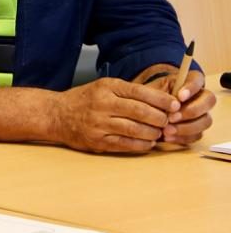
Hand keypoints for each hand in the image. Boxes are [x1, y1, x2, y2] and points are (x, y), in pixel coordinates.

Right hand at [53, 77, 176, 152]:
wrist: (56, 114)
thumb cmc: (84, 100)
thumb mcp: (103, 87)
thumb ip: (129, 92)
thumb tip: (161, 101)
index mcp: (107, 87)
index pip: (141, 92)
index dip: (162, 100)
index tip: (175, 105)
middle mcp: (103, 104)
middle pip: (141, 112)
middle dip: (161, 118)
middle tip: (169, 121)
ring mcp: (99, 123)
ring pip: (136, 129)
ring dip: (153, 133)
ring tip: (159, 132)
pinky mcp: (97, 140)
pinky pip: (126, 144)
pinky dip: (142, 145)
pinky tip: (148, 142)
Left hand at [135, 66, 214, 144]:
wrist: (142, 115)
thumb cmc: (147, 99)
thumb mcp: (148, 91)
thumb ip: (158, 93)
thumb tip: (169, 101)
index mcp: (186, 83)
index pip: (197, 79)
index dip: (192, 87)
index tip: (180, 97)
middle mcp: (198, 97)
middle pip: (209, 100)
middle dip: (191, 110)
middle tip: (171, 117)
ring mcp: (200, 114)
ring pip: (206, 120)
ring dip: (187, 127)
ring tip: (166, 130)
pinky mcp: (196, 130)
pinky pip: (197, 135)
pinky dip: (182, 138)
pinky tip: (168, 137)